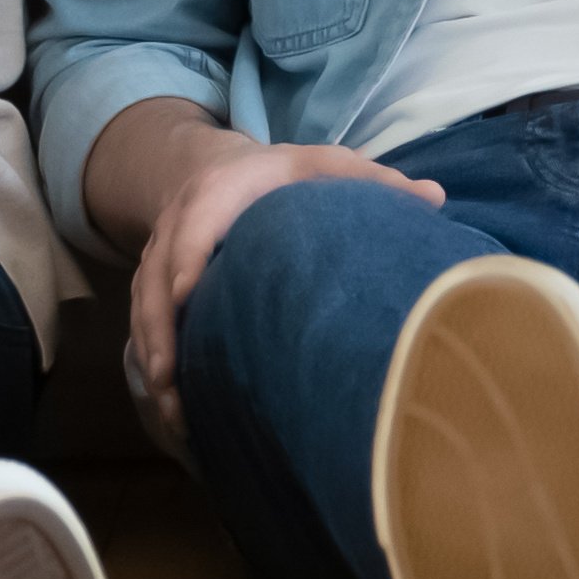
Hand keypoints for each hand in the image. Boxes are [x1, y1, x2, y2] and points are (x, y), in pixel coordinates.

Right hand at [116, 129, 445, 437]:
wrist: (212, 168)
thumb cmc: (281, 176)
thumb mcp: (324, 166)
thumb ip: (374, 182)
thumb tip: (436, 199)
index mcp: (219, 192)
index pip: (193, 226)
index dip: (185, 259)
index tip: (184, 297)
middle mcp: (176, 224)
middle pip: (155, 280)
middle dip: (160, 332)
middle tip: (171, 382)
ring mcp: (157, 258)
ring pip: (142, 311)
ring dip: (153, 361)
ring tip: (174, 412)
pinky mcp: (151, 286)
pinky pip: (142, 327)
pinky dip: (153, 367)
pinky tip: (176, 411)